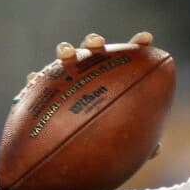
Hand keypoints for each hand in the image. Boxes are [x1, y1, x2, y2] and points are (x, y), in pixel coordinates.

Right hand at [22, 31, 161, 158]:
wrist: (77, 151)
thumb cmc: (110, 142)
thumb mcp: (128, 145)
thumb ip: (142, 145)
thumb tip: (156, 150)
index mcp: (117, 77)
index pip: (130, 57)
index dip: (138, 45)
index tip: (146, 38)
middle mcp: (92, 71)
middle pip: (94, 49)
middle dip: (94, 42)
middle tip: (97, 44)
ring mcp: (69, 77)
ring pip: (66, 58)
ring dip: (66, 51)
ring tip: (66, 54)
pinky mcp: (46, 89)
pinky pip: (39, 82)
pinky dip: (36, 78)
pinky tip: (33, 79)